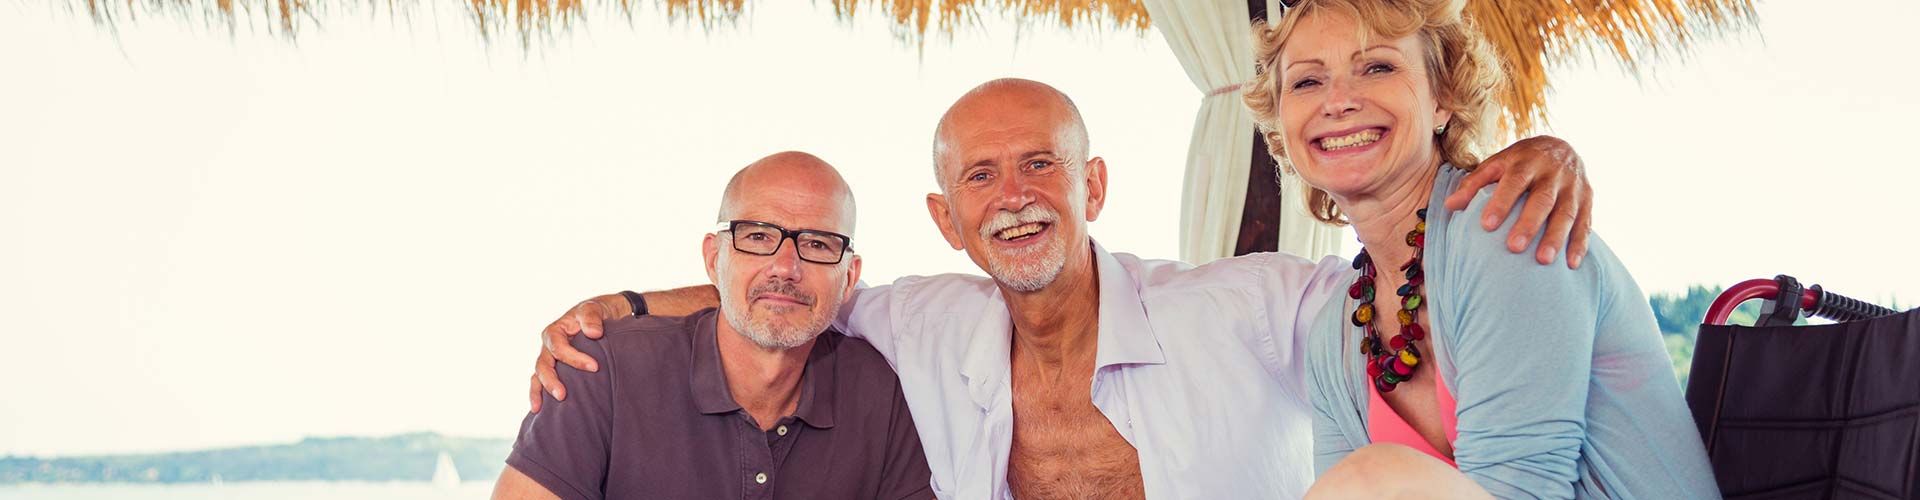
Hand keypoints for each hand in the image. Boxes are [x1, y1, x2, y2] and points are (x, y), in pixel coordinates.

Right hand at [528, 294, 625, 411]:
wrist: (602, 317)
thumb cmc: (596, 313)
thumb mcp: (594, 308)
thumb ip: (591, 317)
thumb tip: (593, 333)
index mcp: (555, 331)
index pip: (559, 347)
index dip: (574, 358)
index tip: (595, 367)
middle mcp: (548, 347)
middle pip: (543, 365)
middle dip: (551, 381)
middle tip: (562, 395)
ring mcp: (549, 360)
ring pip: (538, 376)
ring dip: (541, 391)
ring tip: (543, 408)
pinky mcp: (555, 370)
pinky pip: (541, 383)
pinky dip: (539, 395)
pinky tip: (539, 411)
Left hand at [1443, 135, 1593, 268]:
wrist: (1560, 147)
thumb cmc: (1520, 162)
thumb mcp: (1496, 164)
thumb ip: (1474, 184)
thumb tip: (1449, 206)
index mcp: (1527, 162)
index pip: (1514, 181)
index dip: (1502, 202)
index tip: (1487, 225)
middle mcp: (1553, 172)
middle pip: (1543, 199)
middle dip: (1529, 223)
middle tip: (1514, 247)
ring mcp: (1573, 186)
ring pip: (1567, 213)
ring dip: (1556, 237)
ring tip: (1543, 261)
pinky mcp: (1588, 198)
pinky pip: (1586, 222)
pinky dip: (1580, 243)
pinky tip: (1572, 264)